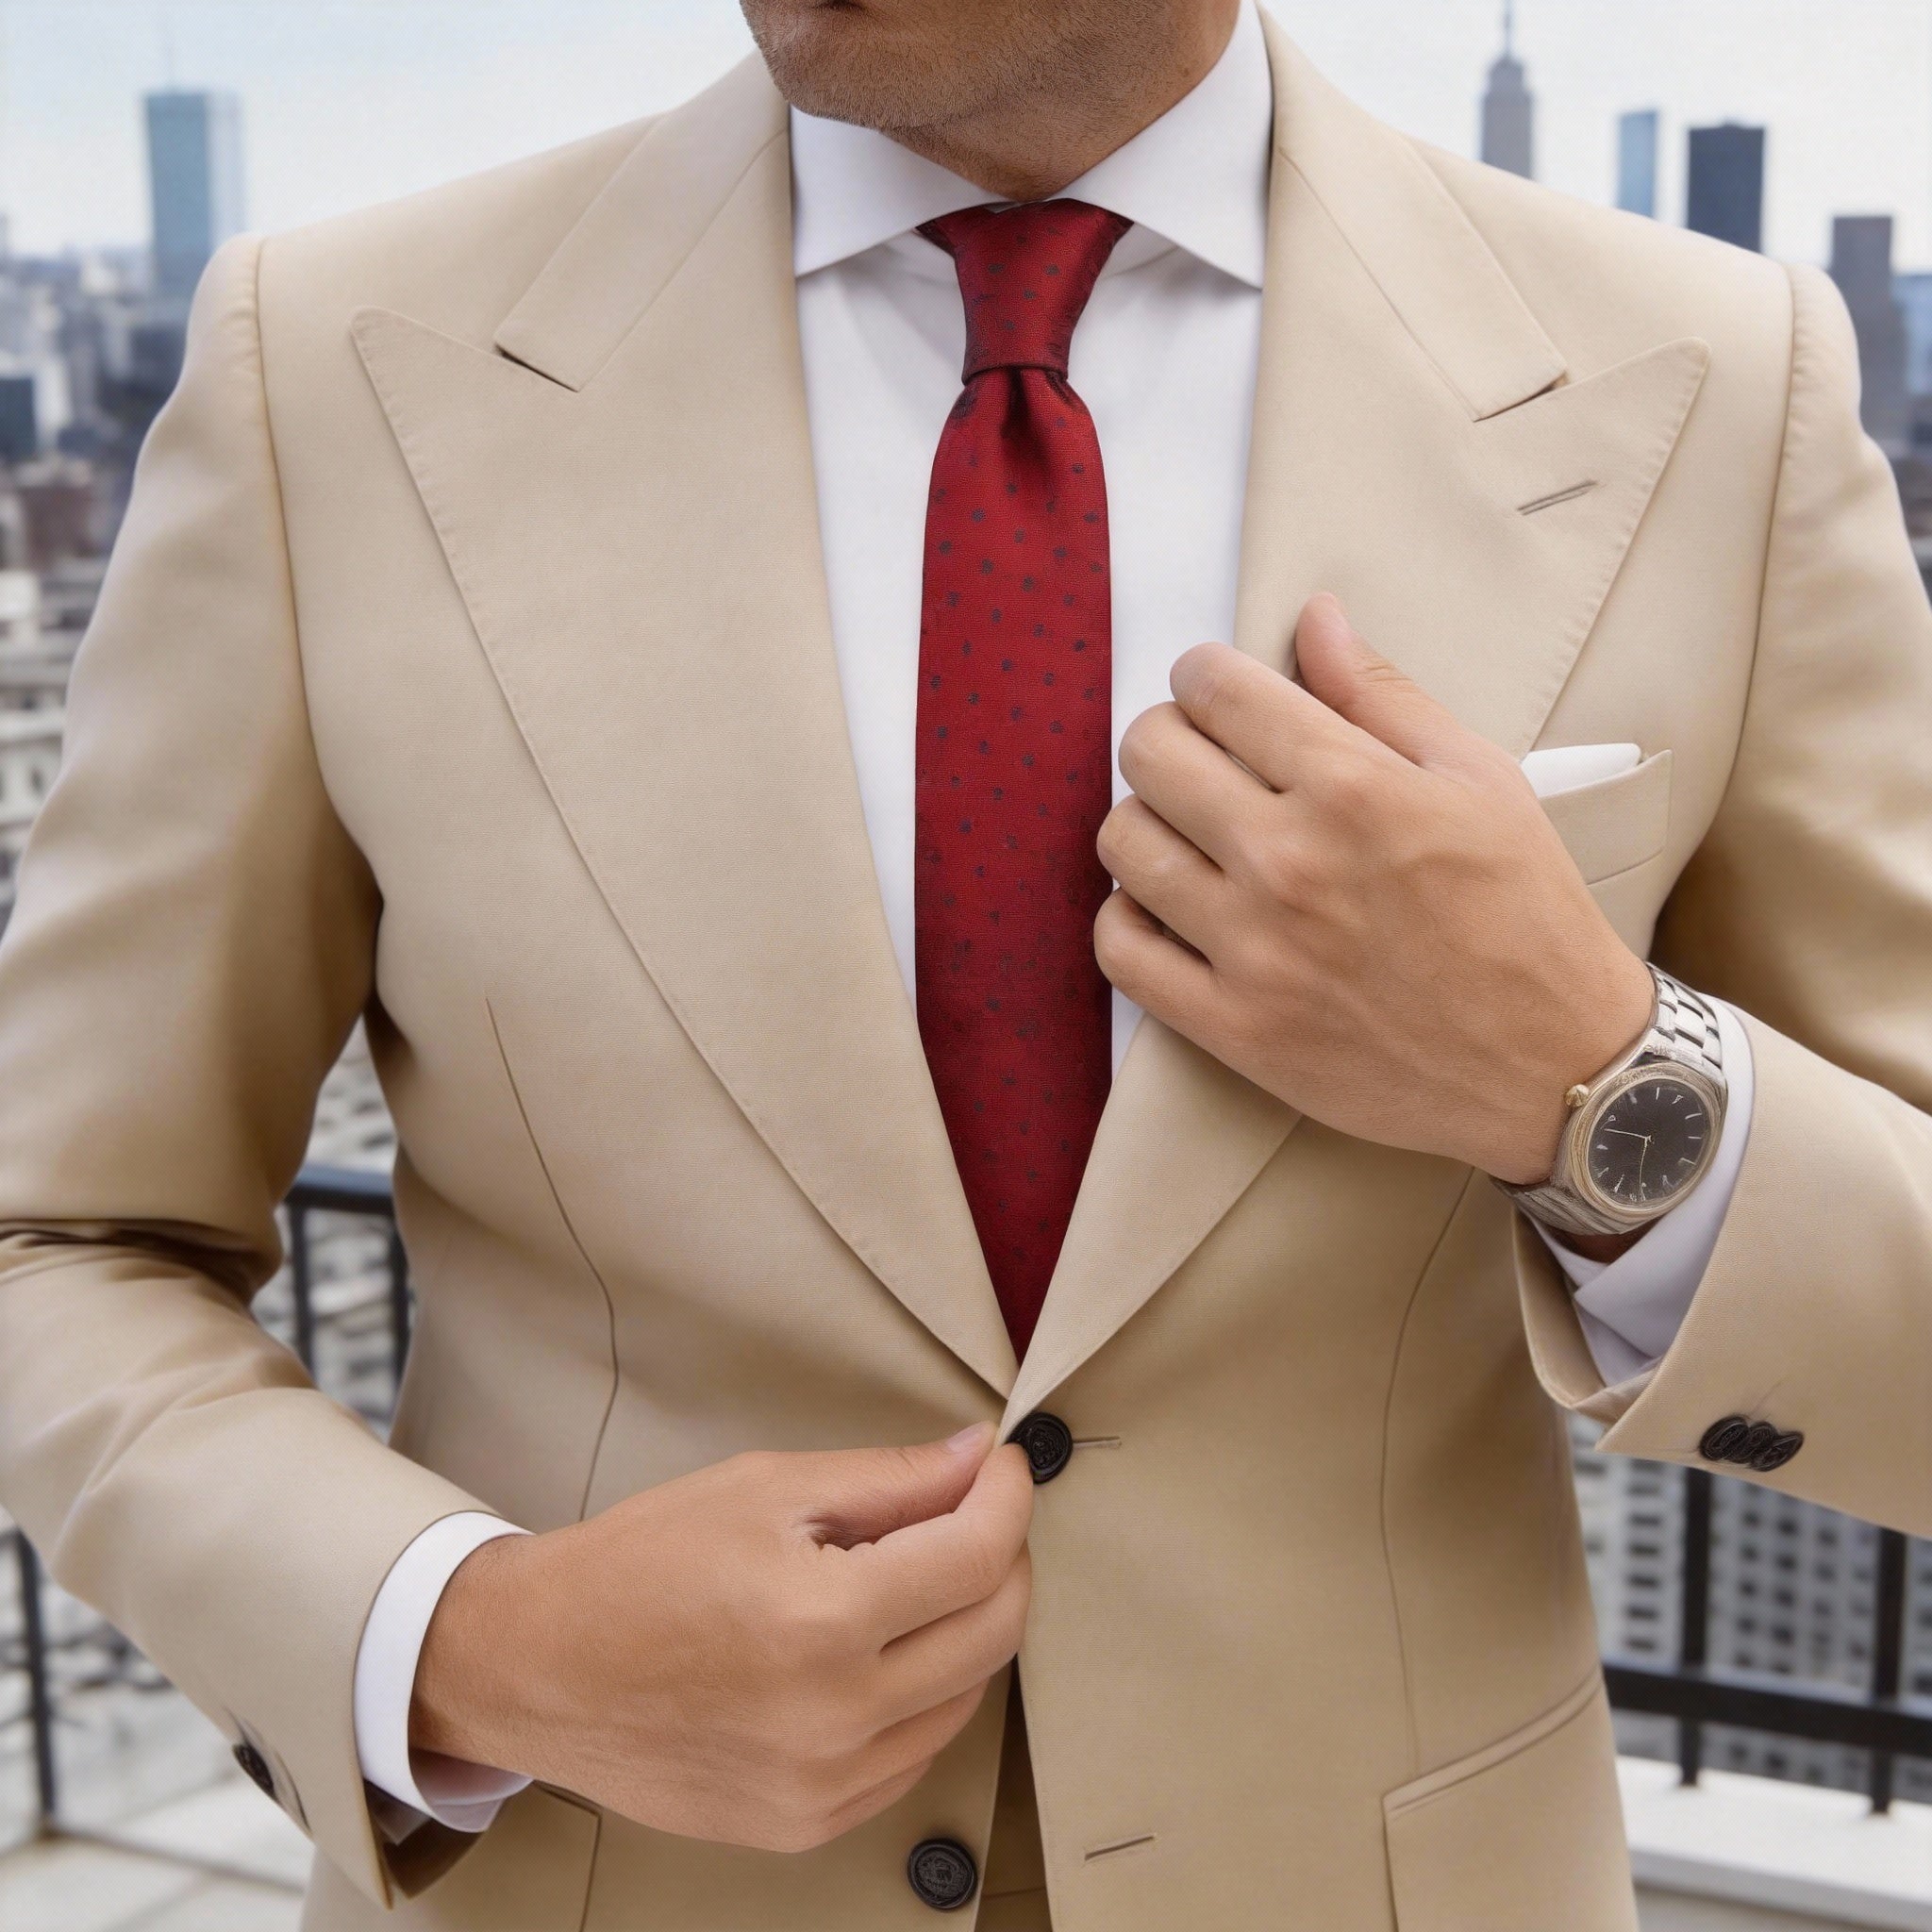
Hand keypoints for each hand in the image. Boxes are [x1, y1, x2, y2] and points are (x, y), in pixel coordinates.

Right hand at [411, 1425, 1031, 1851]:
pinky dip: (924, 1694)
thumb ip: (887, 1479)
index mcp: (822, 1622)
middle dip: (1003, 1556)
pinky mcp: (806, 1825)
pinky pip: (914, 1756)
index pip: (976, 1556)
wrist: (538, 1668)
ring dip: (967, 1626)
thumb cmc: (638, 1567)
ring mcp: (822, 1786)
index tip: (1002, 1467)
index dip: (1007, 1497)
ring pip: (966, 1698)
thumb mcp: (764, 1491)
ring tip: (916, 1576)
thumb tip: (977, 1460)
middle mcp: (833, 1719)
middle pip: (994, 1631)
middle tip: (973, 1512)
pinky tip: (881, 1649)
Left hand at [1094, 594, 1653, 1185]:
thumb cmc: (1526, 914)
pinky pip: (1120, 951)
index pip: (1214, 689)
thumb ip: (1382, 695)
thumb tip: (1314, 617)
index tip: (1217, 691)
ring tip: (1187, 834)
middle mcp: (1289, 862)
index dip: (1204, 675)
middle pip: (1149, 754)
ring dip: (1143, 823)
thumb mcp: (1479, 779)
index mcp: (1352, 788)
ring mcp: (1253, 951)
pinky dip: (1127, 919)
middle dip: (1167, 736)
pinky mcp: (1233, 1028)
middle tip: (1200, 758)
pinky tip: (1169, 908)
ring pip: (1122, 844)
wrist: (1556, 1065)